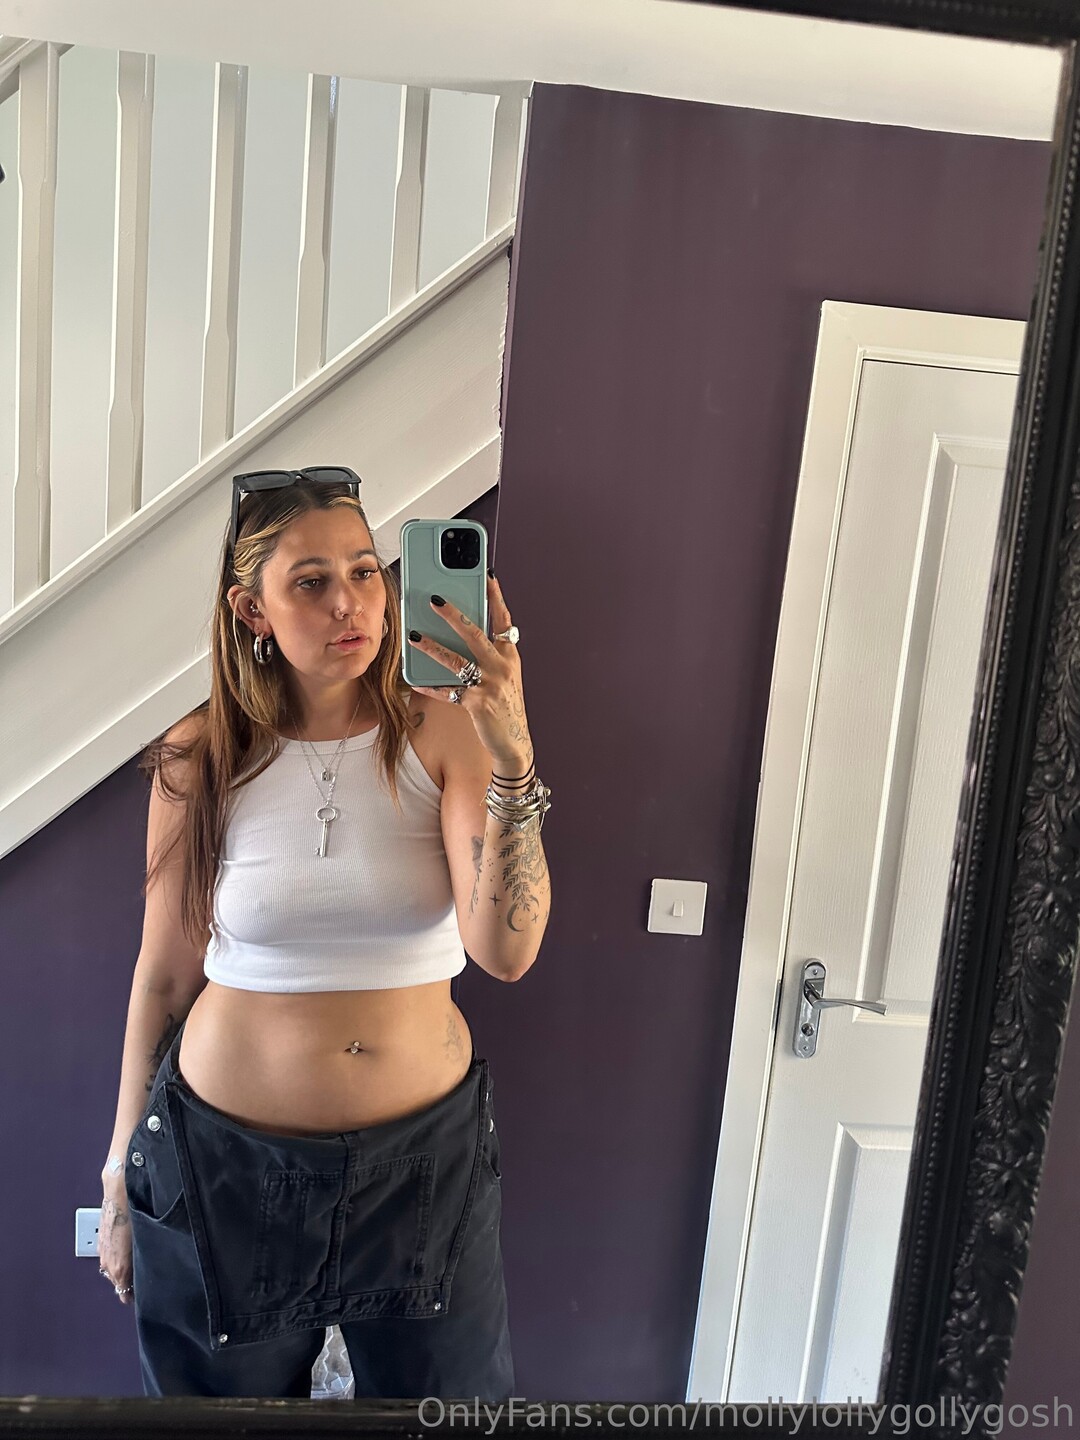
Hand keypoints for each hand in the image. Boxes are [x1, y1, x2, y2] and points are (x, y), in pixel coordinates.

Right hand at [98, 1181, 134, 1306]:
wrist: (119, 1192)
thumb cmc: (133, 1213)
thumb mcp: (144, 1240)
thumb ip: (146, 1255)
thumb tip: (154, 1263)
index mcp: (119, 1267)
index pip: (124, 1291)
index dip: (133, 1295)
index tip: (140, 1296)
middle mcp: (107, 1262)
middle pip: (117, 1282)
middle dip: (127, 1283)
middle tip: (138, 1282)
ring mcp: (102, 1251)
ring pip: (111, 1269)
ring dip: (120, 1270)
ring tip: (132, 1268)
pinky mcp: (101, 1240)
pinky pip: (107, 1256)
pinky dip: (115, 1258)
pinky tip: (124, 1252)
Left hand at [407, 574, 533, 767]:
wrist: (514, 741)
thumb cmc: (505, 704)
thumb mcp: (504, 675)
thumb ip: (490, 654)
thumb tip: (463, 631)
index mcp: (509, 656)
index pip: (503, 620)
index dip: (495, 597)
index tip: (486, 576)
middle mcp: (502, 666)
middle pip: (475, 633)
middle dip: (453, 615)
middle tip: (434, 599)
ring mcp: (490, 685)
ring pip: (456, 660)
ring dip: (432, 647)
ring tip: (413, 635)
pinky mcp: (477, 703)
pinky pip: (447, 692)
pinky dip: (430, 687)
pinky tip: (414, 681)